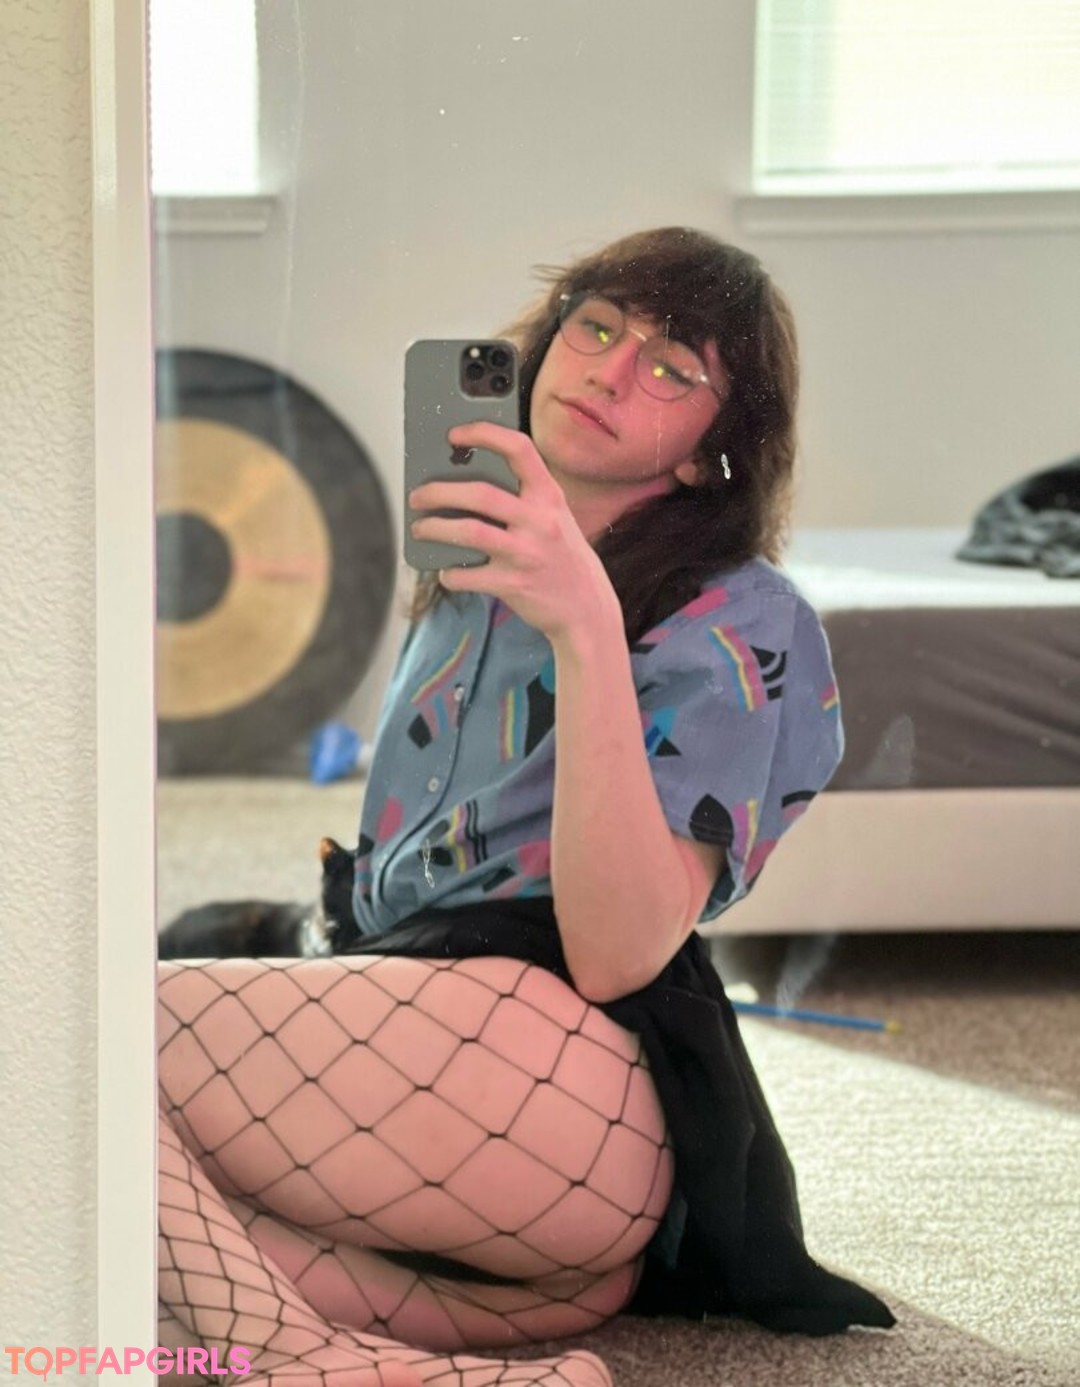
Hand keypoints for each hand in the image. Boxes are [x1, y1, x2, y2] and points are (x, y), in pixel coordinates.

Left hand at [408, 422, 618, 644]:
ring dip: (434, 528)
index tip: (454, 435)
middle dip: (439, 492)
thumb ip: (524, 500)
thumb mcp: (556, 519)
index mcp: (550, 497)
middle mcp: (540, 521)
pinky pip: (467, 575)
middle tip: (418, 496)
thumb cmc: (564, 559)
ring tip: (419, 528)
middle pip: (480, 493)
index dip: (483, 434)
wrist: (587, 609)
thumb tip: (466, 486)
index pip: (519, 449)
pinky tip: (446, 572)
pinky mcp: (512, 584)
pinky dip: (449, 574)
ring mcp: (526, 554)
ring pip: (469, 532)